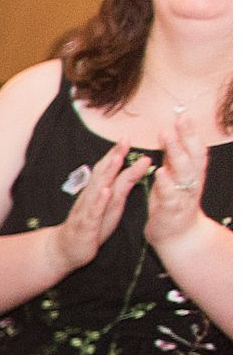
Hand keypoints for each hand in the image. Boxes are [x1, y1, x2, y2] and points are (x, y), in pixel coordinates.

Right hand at [49, 140, 149, 274]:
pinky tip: (105, 191)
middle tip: (124, 140)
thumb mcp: (110, 206)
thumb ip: (122, 187)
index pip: (106, 170)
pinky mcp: (86, 227)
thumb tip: (138, 168)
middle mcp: (90, 198)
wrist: (64, 251)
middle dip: (113, 157)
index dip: (115, 154)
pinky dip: (99, 201)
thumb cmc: (89, 227)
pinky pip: (93, 212)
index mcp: (96, 193)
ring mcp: (86, 211)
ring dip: (107, 173)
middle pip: (102, 174)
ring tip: (118, 158)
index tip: (126, 137)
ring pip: (97, 189)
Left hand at [146, 111, 209, 248]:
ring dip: (176, 153)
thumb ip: (172, 159)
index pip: (194, 150)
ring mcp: (183, 197)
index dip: (190, 133)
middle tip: (177, 121)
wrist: (179, 238)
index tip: (183, 116)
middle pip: (192, 157)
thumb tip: (169, 133)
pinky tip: (160, 172)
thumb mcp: (175, 179)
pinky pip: (170, 196)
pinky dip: (166, 184)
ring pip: (184, 173)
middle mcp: (191, 183)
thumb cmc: (174, 205)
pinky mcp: (170, 212)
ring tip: (166, 137)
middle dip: (185, 138)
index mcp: (192, 174)